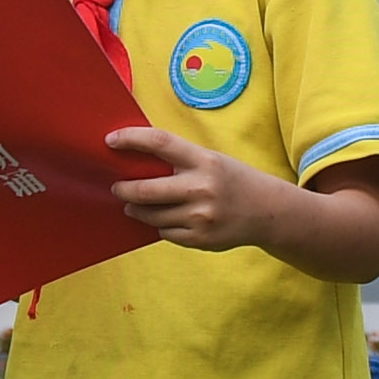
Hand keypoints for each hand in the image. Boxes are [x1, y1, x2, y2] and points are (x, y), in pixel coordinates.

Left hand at [103, 127, 279, 250]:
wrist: (267, 211)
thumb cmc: (231, 180)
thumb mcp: (210, 160)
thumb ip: (178, 160)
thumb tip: (134, 161)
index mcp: (204, 161)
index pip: (160, 142)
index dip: (131, 139)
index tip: (111, 141)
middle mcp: (202, 188)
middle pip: (146, 190)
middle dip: (123, 189)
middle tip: (115, 187)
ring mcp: (201, 216)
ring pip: (151, 216)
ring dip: (136, 210)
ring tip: (134, 204)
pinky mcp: (200, 239)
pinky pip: (164, 233)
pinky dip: (159, 225)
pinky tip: (164, 219)